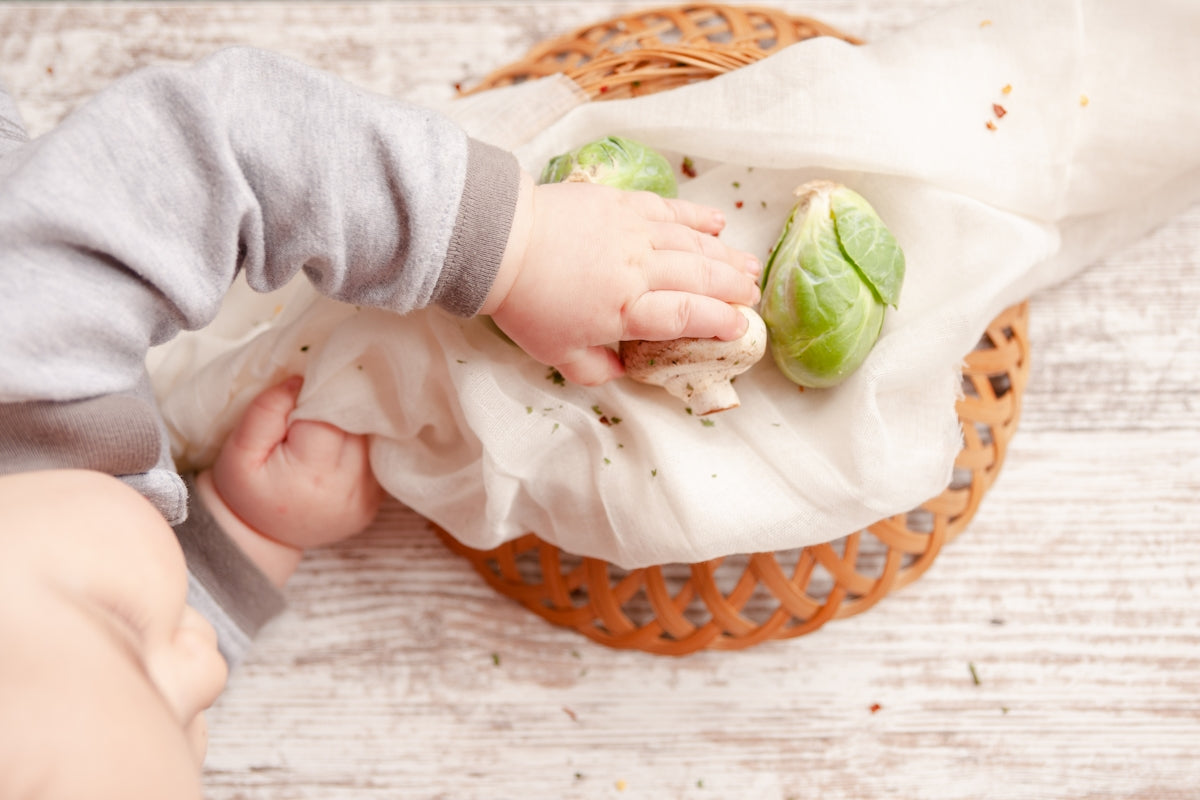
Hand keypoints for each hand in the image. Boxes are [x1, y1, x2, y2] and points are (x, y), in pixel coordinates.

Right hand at [209, 376, 382, 553]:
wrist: (260, 538)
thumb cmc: (246, 491)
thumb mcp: (239, 451)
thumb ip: (266, 412)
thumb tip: (301, 381)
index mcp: (314, 472)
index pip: (332, 416)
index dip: (321, 396)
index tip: (307, 389)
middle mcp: (349, 487)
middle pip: (357, 427)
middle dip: (340, 409)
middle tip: (320, 400)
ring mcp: (367, 498)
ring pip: (372, 441)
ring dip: (354, 425)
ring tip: (330, 421)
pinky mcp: (375, 502)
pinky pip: (377, 460)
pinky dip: (362, 446)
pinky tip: (342, 443)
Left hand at [482, 173, 761, 385]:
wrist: (499, 243)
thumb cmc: (525, 303)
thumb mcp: (556, 354)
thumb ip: (594, 369)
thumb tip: (620, 372)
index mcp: (625, 310)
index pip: (686, 316)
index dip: (719, 322)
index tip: (739, 329)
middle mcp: (638, 269)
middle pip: (700, 278)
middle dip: (733, 288)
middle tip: (753, 297)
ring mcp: (633, 232)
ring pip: (693, 244)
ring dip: (726, 257)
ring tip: (750, 267)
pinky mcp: (622, 204)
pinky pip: (671, 210)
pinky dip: (698, 217)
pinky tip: (719, 224)